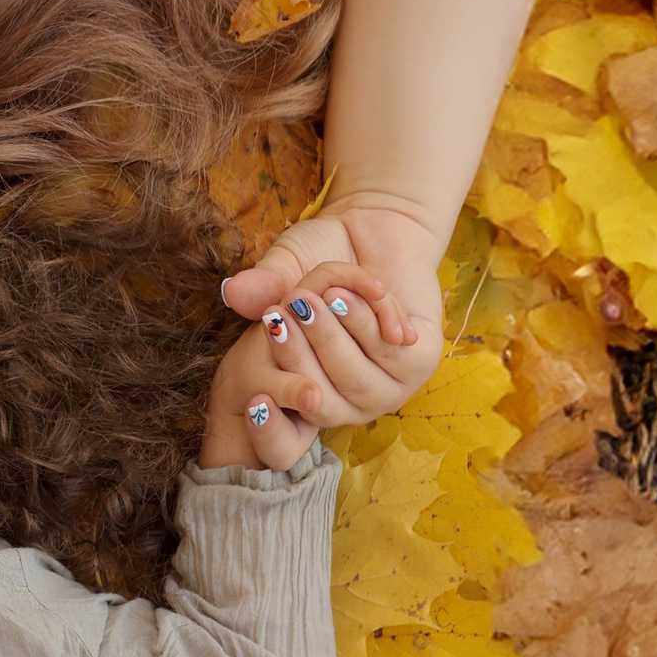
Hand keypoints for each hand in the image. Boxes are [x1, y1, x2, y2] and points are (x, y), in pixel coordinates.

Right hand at [201, 264, 422, 465]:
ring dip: (339, 328)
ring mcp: (390, 387)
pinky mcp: (423, 361)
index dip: (270, 427)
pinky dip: (372, 313)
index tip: (256, 400)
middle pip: (320, 397)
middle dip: (304, 350)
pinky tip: (369, 289)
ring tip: (330, 292)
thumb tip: (233, 294)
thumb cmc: (323, 250)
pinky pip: (388, 347)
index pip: (285, 433)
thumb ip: (264, 284)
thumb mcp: (286, 266)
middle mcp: (352, 400)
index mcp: (313, 391)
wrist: (375, 224)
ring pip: (354, 374)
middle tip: (296, 303)